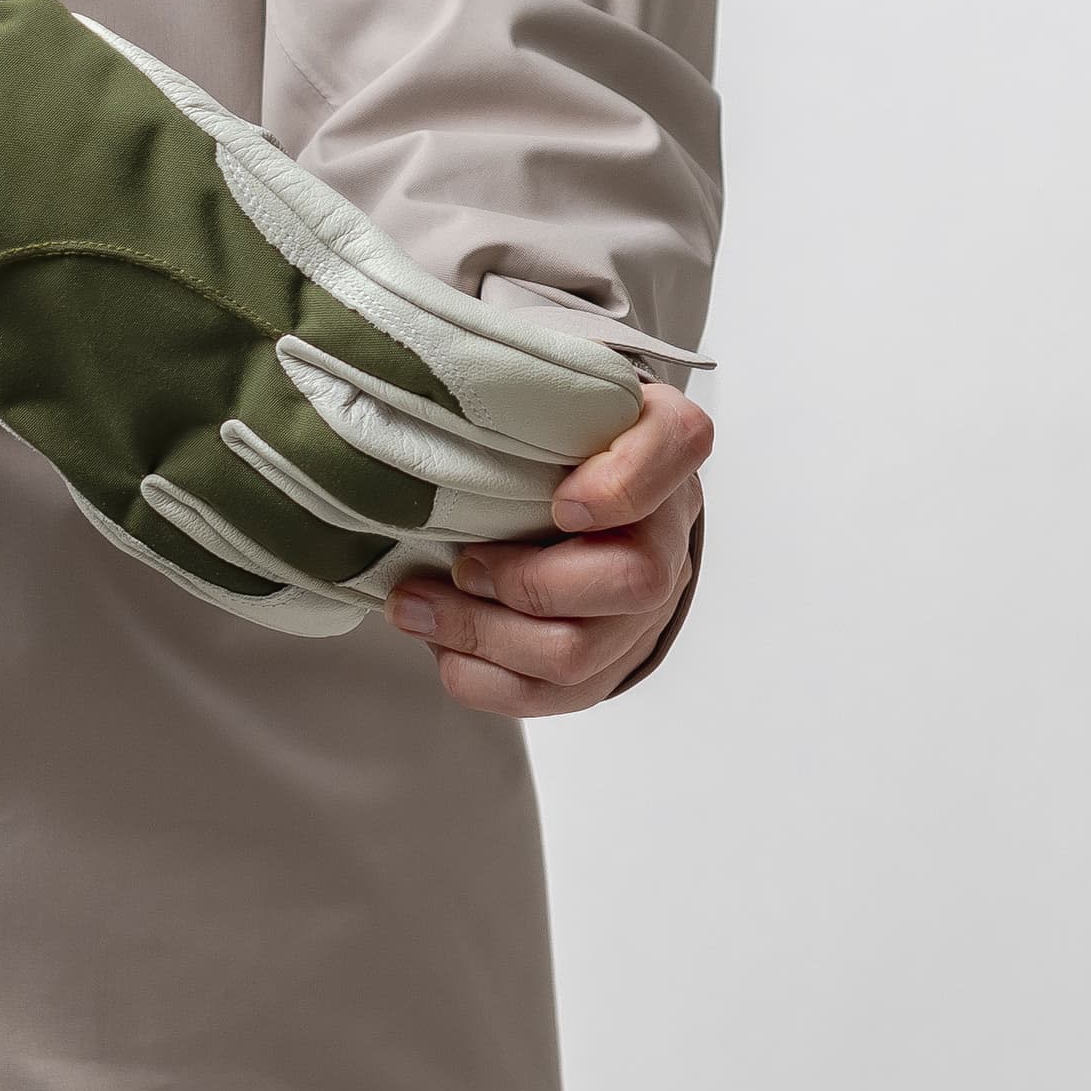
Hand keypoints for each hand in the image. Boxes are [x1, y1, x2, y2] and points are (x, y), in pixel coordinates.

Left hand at [389, 383, 710, 715]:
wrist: (583, 500)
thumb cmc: (559, 443)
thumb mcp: (553, 394)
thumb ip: (528, 393)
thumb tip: (441, 414)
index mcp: (664, 446)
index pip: (676, 448)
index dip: (622, 485)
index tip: (561, 503)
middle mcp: (670, 535)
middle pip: (630, 582)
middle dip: (524, 583)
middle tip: (459, 563)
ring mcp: (645, 611)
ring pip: (576, 653)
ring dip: (479, 634)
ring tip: (415, 606)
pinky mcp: (606, 665)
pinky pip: (549, 697)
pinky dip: (480, 677)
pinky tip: (440, 646)